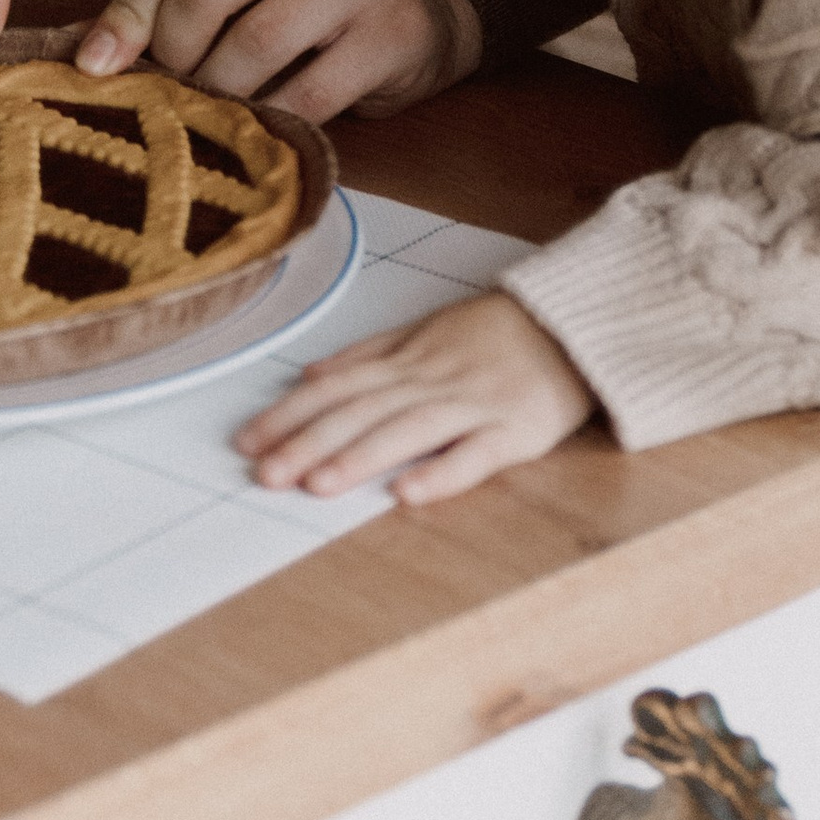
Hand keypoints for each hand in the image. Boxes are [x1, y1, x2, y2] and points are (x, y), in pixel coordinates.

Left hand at [74, 0, 458, 120]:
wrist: (418, 8)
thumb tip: (94, 53)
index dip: (128, 9)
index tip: (105, 59)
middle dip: (173, 49)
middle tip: (174, 81)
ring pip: (255, 40)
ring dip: (219, 88)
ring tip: (215, 101)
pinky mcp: (395, 32)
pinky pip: (310, 91)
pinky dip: (272, 117)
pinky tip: (263, 119)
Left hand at [239, 290, 593, 505]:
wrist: (572, 324)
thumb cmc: (494, 332)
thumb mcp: (425, 330)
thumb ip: (368, 354)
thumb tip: (308, 374)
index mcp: (408, 358)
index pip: (335, 388)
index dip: (289, 415)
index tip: (246, 441)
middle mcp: (432, 380)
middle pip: (360, 412)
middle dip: (307, 442)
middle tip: (263, 473)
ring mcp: (474, 405)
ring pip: (407, 431)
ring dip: (359, 457)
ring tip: (316, 485)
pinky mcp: (516, 432)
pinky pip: (475, 455)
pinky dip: (441, 473)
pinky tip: (406, 495)